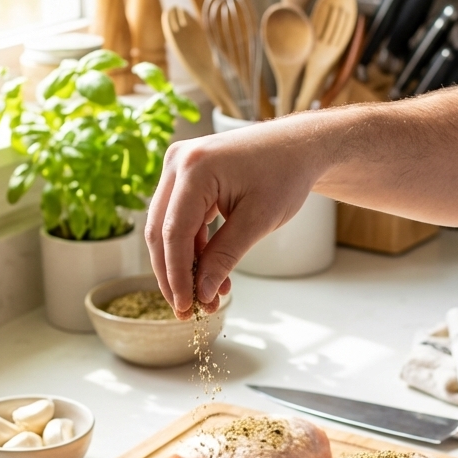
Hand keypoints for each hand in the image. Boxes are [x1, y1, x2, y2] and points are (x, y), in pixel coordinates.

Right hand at [146, 118, 323, 317]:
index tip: (186, 306)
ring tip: (206, 295)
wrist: (297, 147)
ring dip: (182, 264)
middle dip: (172, 274)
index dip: (176, 275)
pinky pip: (179, 218)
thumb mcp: (258, 221)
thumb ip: (225, 256)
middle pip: (161, 231)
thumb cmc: (284, 175)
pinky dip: (192, 248)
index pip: (174, 233)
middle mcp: (178, 162)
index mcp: (195, 168)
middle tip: (186, 309)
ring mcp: (178, 167)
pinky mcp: (184, 177)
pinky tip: (209, 273)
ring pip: (166, 227)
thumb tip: (201, 292)